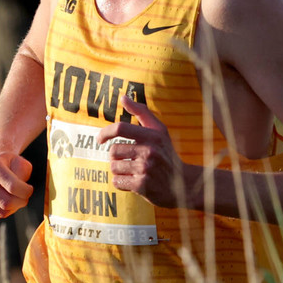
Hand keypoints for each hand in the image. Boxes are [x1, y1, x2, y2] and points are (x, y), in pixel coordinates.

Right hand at [0, 150, 33, 221]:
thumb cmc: (10, 166)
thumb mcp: (21, 164)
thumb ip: (23, 176)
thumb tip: (22, 192)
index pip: (13, 187)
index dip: (26, 191)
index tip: (29, 189)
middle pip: (6, 202)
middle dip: (21, 202)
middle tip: (24, 197)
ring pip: (0, 212)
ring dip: (12, 208)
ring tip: (13, 198)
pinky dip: (2, 213)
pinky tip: (2, 202)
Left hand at [99, 94, 183, 208]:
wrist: (183, 184)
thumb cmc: (166, 153)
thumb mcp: (159, 131)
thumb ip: (141, 112)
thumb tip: (123, 97)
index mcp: (152, 136)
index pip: (121, 129)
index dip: (105, 133)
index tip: (100, 139)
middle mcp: (149, 151)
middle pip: (113, 151)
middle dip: (116, 156)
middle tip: (128, 160)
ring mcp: (145, 169)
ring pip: (113, 167)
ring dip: (119, 170)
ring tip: (132, 171)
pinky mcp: (142, 186)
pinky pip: (116, 182)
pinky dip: (121, 183)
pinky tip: (134, 182)